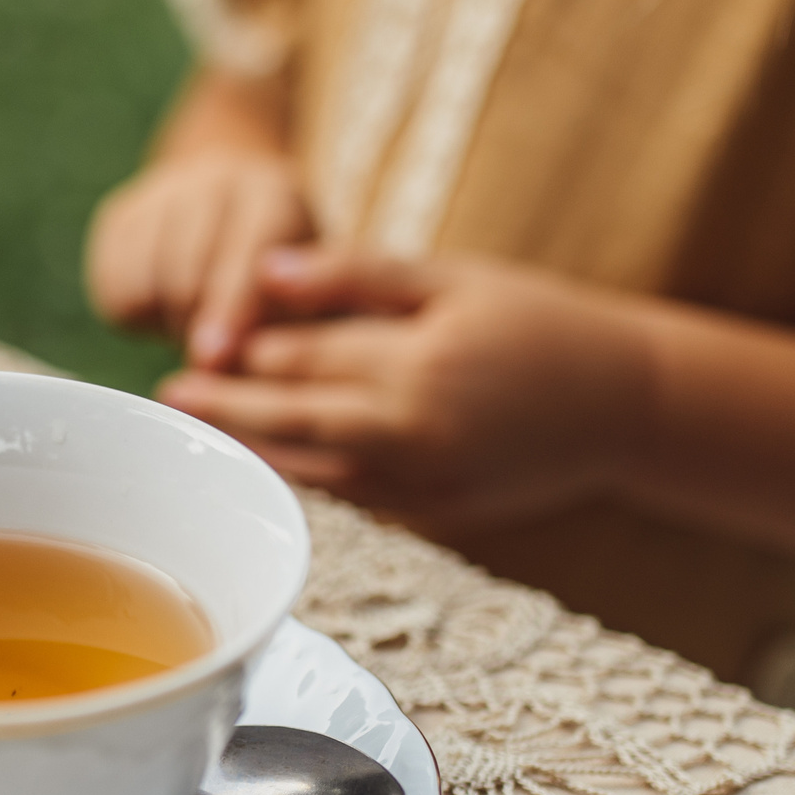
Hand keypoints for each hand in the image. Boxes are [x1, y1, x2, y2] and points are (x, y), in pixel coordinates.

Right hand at [86, 150, 314, 368]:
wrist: (233, 204)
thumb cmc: (283, 269)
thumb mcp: (308, 291)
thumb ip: (283, 324)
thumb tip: (222, 368)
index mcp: (272, 197)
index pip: (243, 256)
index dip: (229, 312)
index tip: (214, 359)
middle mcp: (213, 183)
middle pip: (185, 276)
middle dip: (194, 328)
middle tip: (214, 352)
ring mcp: (159, 196)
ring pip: (142, 287)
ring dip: (165, 322)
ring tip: (193, 322)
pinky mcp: (118, 218)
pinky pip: (113, 291)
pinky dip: (137, 315)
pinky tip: (166, 308)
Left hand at [156, 246, 656, 529]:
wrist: (625, 405)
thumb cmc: (539, 324)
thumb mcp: (453, 278)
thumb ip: (356, 276)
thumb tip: (264, 275)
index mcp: (416, 364)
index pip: (302, 356)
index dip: (244, 349)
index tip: (197, 341)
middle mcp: (413, 433)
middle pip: (290, 420)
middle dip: (226, 409)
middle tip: (170, 398)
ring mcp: (422, 485)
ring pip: (310, 471)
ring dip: (253, 452)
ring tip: (205, 434)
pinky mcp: (433, 518)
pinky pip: (349, 500)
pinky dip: (304, 481)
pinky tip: (271, 465)